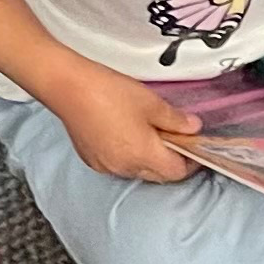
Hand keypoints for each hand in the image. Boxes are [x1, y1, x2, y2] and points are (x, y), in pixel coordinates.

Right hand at [56, 62, 201, 183]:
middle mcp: (124, 168)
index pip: (176, 173)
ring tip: (150, 134)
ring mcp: (105, 166)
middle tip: (175, 138)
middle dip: (171, 161)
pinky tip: (126, 135)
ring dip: (149, 159)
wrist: (68, 88)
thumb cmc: (110, 93)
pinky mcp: (92, 160)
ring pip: (137, 171)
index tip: (194, 147)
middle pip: (158, 175)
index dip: (191, 162)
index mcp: (143, 156)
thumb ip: (176, 120)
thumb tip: (194, 129)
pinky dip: (128, 156)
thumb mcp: (152, 103)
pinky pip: (118, 165)